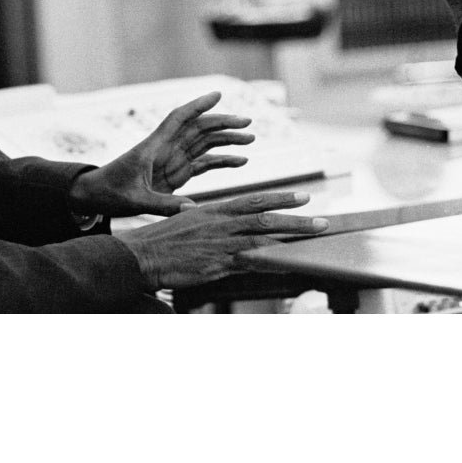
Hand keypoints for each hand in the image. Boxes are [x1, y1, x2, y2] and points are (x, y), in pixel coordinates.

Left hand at [69, 91, 255, 216]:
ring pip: (204, 143)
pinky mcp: (176, 174)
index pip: (178, 119)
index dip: (198, 106)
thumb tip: (191, 210)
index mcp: (154, 147)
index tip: (218, 94)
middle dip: (223, 123)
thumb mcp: (134, 201)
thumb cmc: (109, 193)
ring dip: (227, 140)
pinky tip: (240, 161)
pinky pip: (203, 164)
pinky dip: (222, 161)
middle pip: (198, 129)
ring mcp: (173, 160)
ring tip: (251, 138)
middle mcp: (166, 149)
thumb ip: (161, 205)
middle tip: (247, 122)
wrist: (95, 196)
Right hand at [116, 191, 328, 289]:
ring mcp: (220, 244)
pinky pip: (250, 264)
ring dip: (292, 237)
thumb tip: (229, 225)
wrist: (141, 254)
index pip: (254, 201)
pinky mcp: (216, 264)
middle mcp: (221, 224)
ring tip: (314, 237)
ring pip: (263, 238)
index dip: (280, 199)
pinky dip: (271, 263)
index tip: (302, 197)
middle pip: (265, 217)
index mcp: (216, 211)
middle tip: (321, 219)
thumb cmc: (162, 240)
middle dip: (296, 218)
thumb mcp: (190, 222)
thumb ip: (213, 223)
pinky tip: (288, 265)